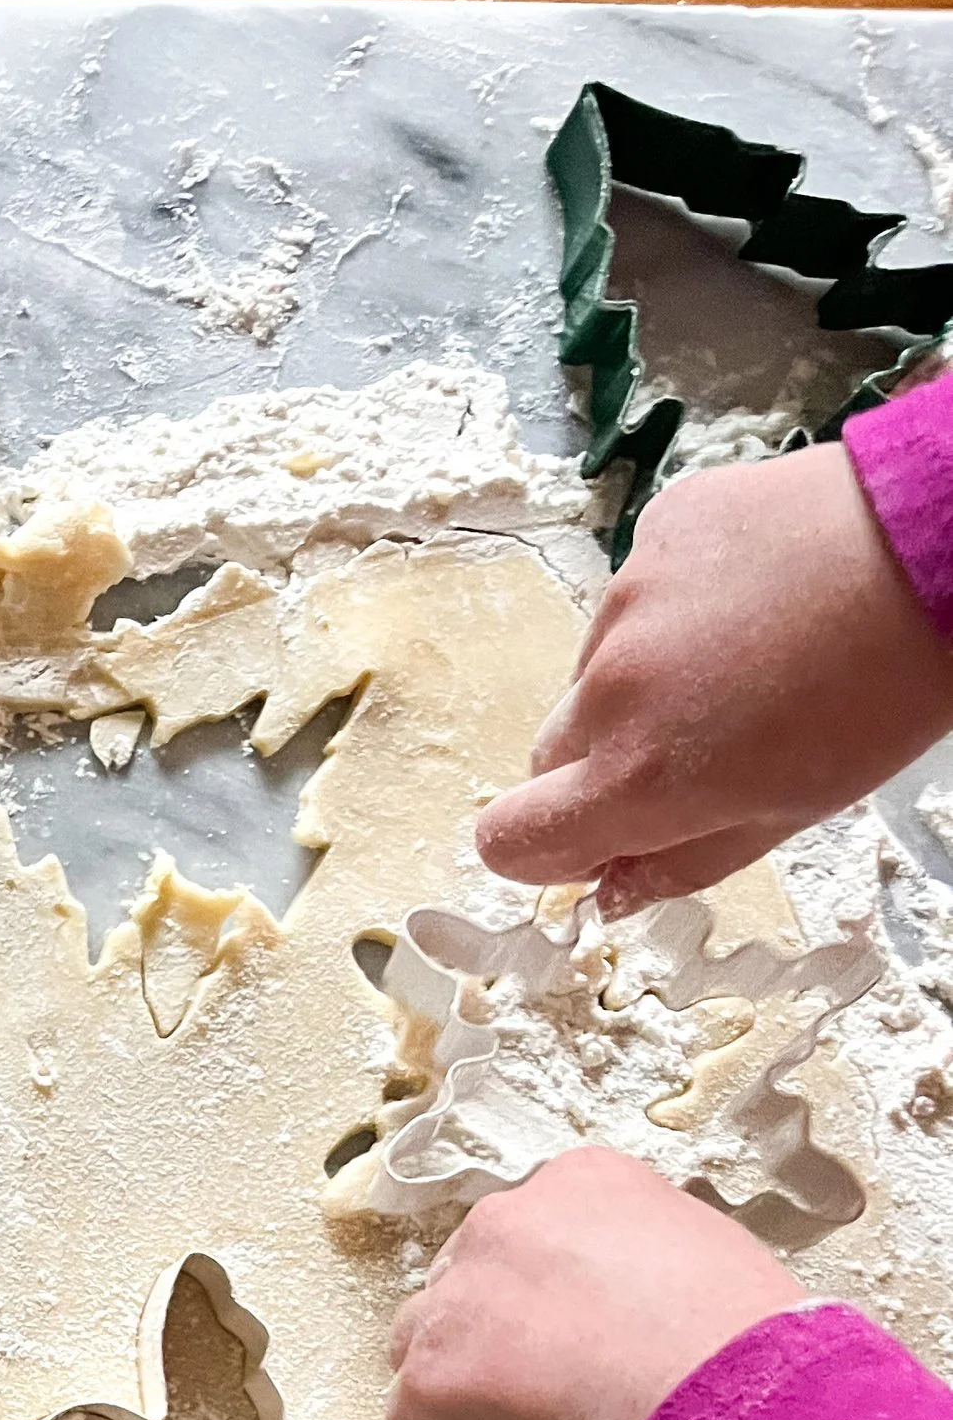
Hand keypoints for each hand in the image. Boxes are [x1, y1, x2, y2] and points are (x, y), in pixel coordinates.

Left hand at [385, 1147, 805, 1419]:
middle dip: (493, 1333)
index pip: (533, 1234)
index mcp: (580, 1183)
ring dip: (463, 1387)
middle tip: (547, 1390)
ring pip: (426, 1345)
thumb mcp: (707, 1259)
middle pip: (467, 1282)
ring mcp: (454, 1301)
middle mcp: (502, 1223)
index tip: (578, 1336)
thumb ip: (642, 1265)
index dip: (550, 1296)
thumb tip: (625, 1311)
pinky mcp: (427, 1381)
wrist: (720, 1407)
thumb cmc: (742, 1345)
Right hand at [476, 442, 952, 916]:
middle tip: (695, 750)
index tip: (596, 841)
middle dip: (604, 764)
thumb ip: (680, 861)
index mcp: (638, 779)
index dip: (545, 850)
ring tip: (745, 662)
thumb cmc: (885, 688)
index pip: (509, 839)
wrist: (940, 541)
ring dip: (646, 682)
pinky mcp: (656, 532)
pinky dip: (674, 612)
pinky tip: (751, 601)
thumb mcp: (790, 810)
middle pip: (551, 754)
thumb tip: (610, 888)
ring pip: (598, 671)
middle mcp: (611, 689)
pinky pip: (636, 596)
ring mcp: (627, 600)